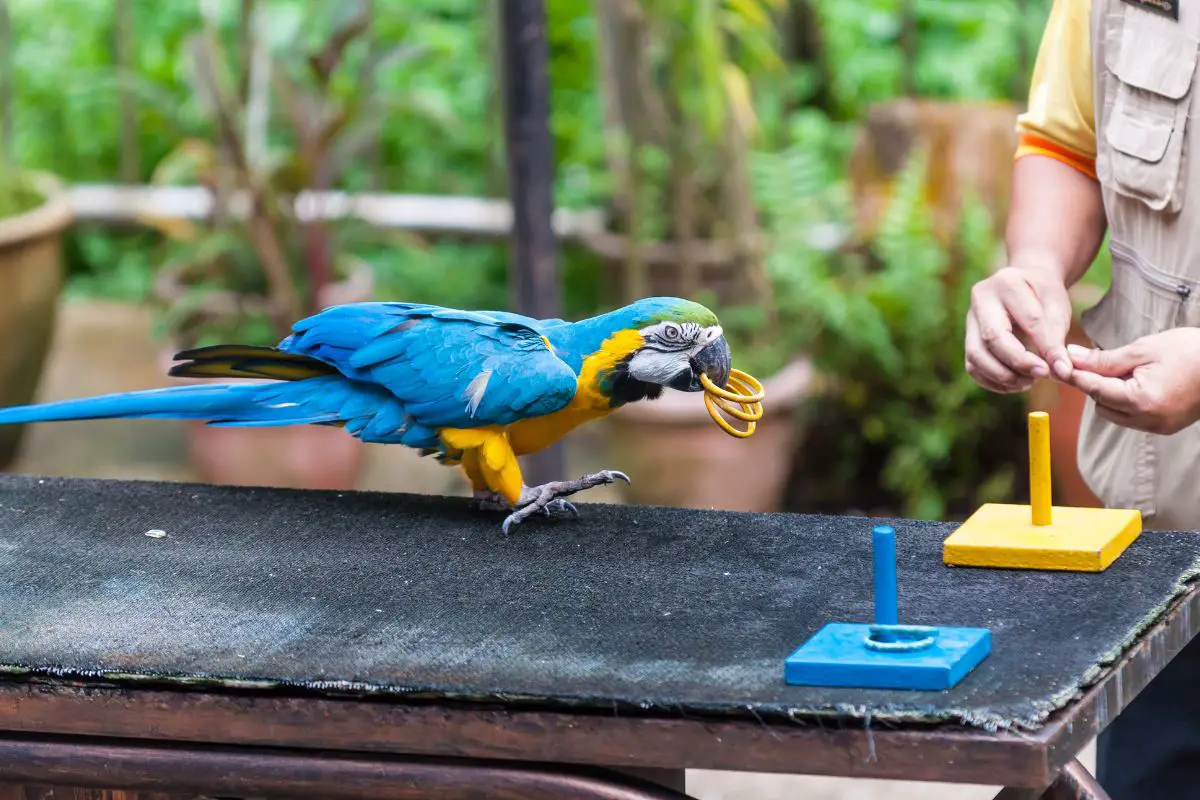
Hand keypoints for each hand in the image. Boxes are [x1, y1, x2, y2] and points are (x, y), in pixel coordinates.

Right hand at [964, 265, 1075, 392]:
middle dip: (1018, 362)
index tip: (1060, 368)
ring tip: (1028, 381)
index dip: (1045, 347)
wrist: (1024, 284)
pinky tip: (1015, 383)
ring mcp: (969, 320)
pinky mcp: (967, 339)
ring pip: (976, 356)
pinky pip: (972, 367)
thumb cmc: (1043, 295)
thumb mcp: (1057, 308)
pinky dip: (993, 381)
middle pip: (992, 338)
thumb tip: (1062, 372)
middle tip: (1042, 375)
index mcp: (1008, 284)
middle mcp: (981, 300)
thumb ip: (1057, 339)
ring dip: (1003, 376)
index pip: (1028, 320)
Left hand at [1066, 328, 1199, 434]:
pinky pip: (1132, 417)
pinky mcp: (1166, 427)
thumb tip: (1072, 357)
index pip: (1095, 389)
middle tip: (1098, 361)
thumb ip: (1105, 359)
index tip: (1061, 363)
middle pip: (1101, 404)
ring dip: (1111, 394)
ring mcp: (1158, 426)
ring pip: (1114, 413)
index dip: (1076, 375)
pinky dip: (1127, 401)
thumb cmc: (1191, 351)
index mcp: (1142, 400)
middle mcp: (1149, 420)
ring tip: (1128, 370)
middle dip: (1096, 384)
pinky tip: (1139, 382)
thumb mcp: (1144, 349)